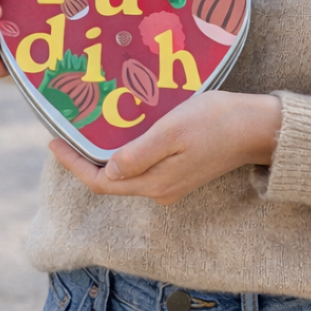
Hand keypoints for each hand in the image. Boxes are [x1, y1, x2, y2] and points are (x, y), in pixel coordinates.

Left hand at [49, 91, 281, 204]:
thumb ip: (138, 154)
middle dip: (84, 161)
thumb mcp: (173, 131)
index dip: (74, 164)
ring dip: (104, 156)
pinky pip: (143, 166)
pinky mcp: (183, 170)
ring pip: (126, 173)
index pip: (101, 181)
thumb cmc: (216, 122)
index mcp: (155, 183)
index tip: (52, 142)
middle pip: (110, 181)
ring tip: (87, 130)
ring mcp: (173, 181)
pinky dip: (124, 152)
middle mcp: (160, 189)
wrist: (258, 127)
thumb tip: (107, 170)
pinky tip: (122, 131)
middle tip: (65, 133)